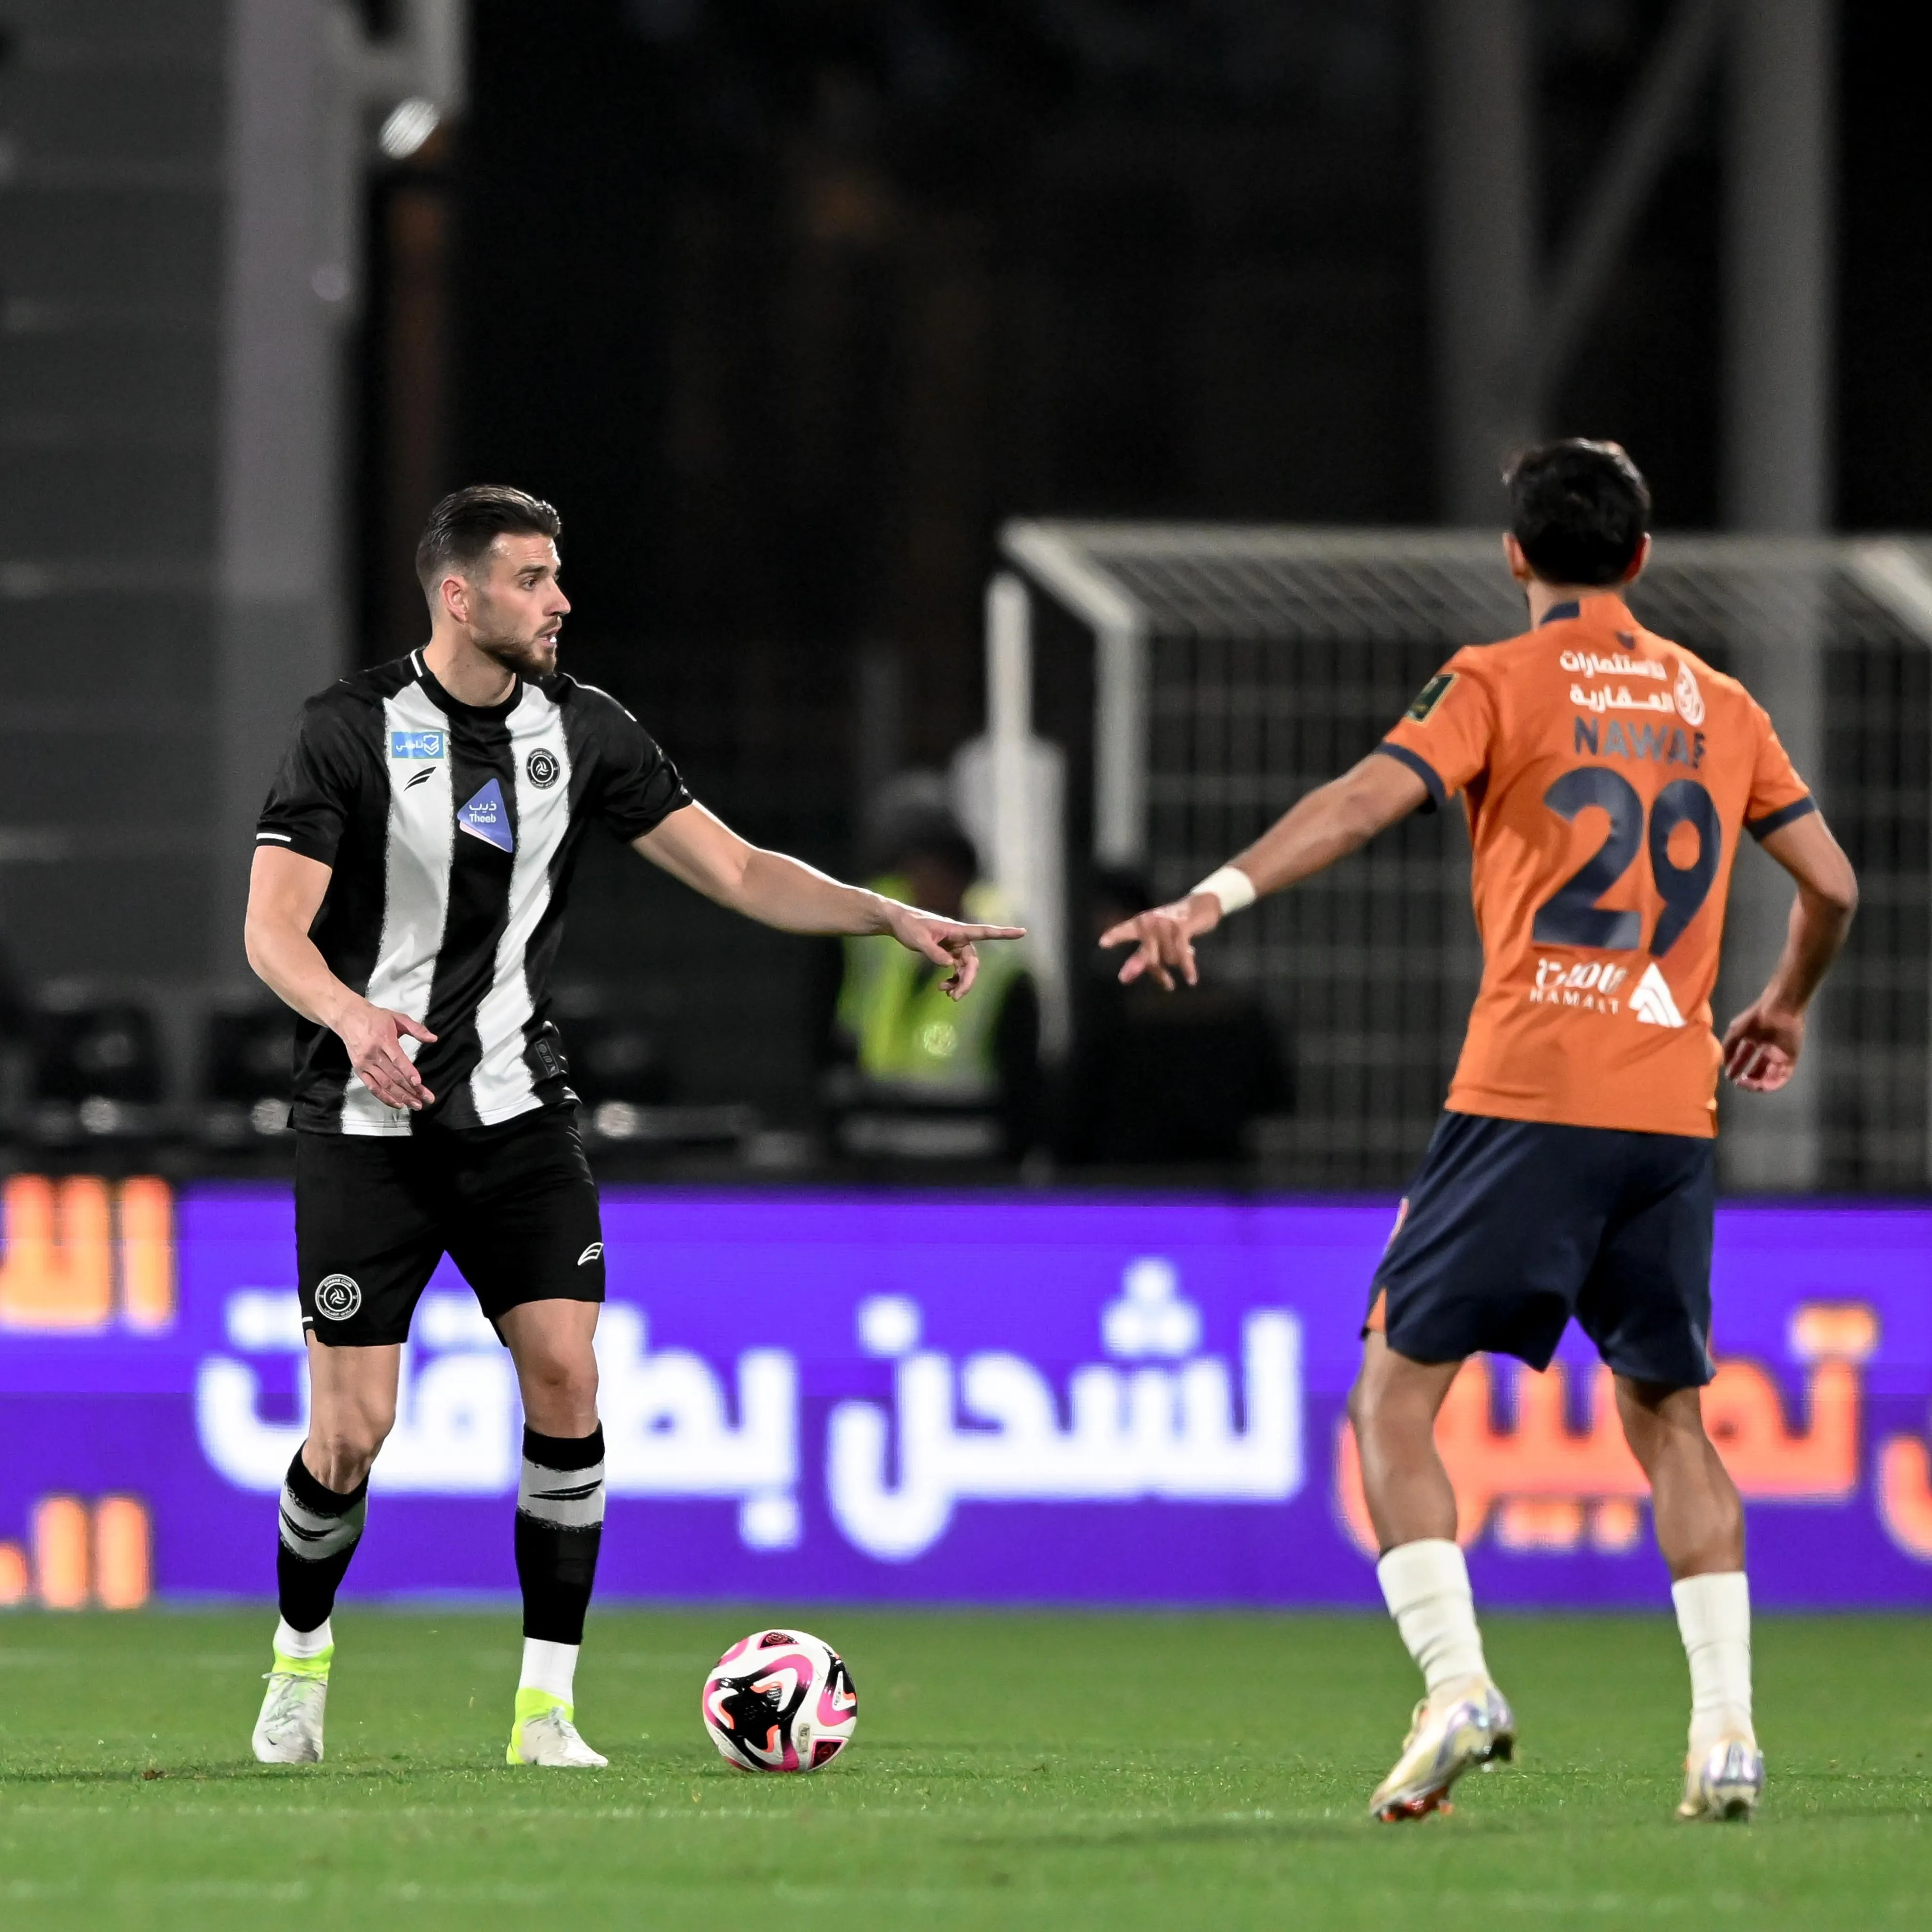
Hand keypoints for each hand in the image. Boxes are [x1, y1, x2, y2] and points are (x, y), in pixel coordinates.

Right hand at [333, 998, 437, 1108]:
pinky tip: (397, 1104)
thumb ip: (416, 1029)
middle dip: (411, 1090)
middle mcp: (373, 1054)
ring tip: (416, 1105)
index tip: (418, 1083)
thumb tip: (433, 1038)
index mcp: (384, 1040)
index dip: (408, 1072)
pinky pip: (372, 1087)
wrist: (348, 1017)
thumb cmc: (376, 1017)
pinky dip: (384, 1097)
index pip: (397, 1059)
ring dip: (401, 1096)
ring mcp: (365, 1064)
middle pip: (393, 1075)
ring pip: (384, 1084)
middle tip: (426, 1100)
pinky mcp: (359, 1070)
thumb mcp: (397, 1017)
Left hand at [883, 906, 1025, 1000]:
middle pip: (973, 962)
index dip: (1004, 933)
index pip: (984, 932)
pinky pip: (957, 969)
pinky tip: (943, 988)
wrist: (898, 922)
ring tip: (948, 994)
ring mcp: (954, 946)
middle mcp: (960, 938)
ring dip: (960, 983)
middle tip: (955, 998)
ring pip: (966, 968)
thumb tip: (949, 965)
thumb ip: (934, 952)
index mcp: (957, 930)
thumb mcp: (918, 939)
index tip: (1022, 932)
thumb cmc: (908, 925)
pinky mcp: (948, 952)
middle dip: (968, 981)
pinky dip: (953, 980)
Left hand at [1099, 892, 1221, 989]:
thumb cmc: (1173, 926)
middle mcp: (1150, 922)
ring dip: (1177, 963)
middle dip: (1158, 973)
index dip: (1115, 936)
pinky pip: (1182, 954)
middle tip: (1168, 985)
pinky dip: (1188, 968)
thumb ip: (1140, 958)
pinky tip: (1191, 980)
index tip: (1103, 943)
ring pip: (1168, 958)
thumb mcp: (1156, 939)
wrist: (1201, 906)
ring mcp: (1166, 924)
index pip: (1125, 930)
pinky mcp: (1182, 927)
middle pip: (1149, 957)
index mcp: (1141, 923)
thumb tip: (1124, 979)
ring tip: (1187, 958)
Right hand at [1721, 997, 1803, 1091]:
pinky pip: (1782, 1076)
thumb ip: (1729, 1048)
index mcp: (1756, 1041)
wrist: (1779, 1010)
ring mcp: (1780, 1055)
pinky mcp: (1791, 1059)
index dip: (1736, 1068)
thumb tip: (1724, 1064)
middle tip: (1739, 1083)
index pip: (1745, 1059)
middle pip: (1758, 1070)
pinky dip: (1772, 1083)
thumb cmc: (1757, 1018)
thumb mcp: (1735, 1031)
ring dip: (1758, 1084)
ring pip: (1770, 1076)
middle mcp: (1768, 1050)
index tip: (1729, 1076)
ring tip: (1747, 1083)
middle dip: (1748, 1079)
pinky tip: (1760, 1084)